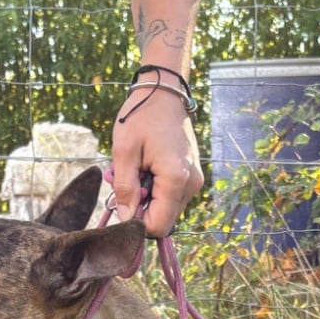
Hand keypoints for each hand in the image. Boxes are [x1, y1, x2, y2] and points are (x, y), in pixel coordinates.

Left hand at [110, 86, 203, 236]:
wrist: (164, 92)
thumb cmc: (141, 116)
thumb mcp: (124, 151)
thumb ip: (124, 188)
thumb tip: (126, 219)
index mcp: (175, 179)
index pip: (157, 226)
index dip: (137, 222)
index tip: (124, 200)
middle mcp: (191, 185)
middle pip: (164, 221)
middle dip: (143, 209)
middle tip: (130, 180)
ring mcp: (195, 182)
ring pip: (168, 210)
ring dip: (149, 199)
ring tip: (139, 171)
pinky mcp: (193, 177)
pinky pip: (173, 198)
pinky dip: (158, 191)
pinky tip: (149, 170)